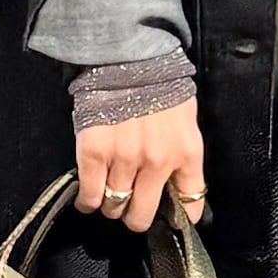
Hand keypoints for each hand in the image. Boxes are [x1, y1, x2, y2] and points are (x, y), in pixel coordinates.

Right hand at [76, 98, 205, 233]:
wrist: (128, 56)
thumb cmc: (159, 87)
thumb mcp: (185, 122)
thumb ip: (183, 156)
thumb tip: (177, 190)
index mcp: (185, 154)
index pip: (189, 204)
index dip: (178, 218)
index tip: (168, 220)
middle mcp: (157, 162)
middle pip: (142, 215)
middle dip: (135, 217)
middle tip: (129, 209)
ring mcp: (125, 159)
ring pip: (115, 206)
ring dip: (111, 205)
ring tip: (108, 197)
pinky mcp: (95, 152)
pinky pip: (91, 193)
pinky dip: (88, 202)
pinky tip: (89, 200)